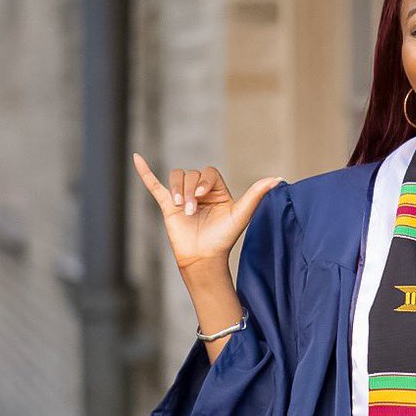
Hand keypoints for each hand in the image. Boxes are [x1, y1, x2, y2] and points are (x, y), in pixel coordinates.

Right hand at [132, 153, 283, 274]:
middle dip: (190, 191)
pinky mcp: (167, 206)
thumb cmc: (224, 239)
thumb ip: (257, 195)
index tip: (203, 197)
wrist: (204, 258)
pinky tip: (137, 158)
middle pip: (190, 174)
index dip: (203, 181)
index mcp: (216, 190)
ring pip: (176, 178)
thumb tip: (278, 179)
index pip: (208, 172)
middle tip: (192, 211)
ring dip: (177, 190)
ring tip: (182, 210)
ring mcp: (182, 198)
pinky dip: (145, 172)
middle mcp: (199, 191)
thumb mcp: (241, 214)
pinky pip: (154, 185)